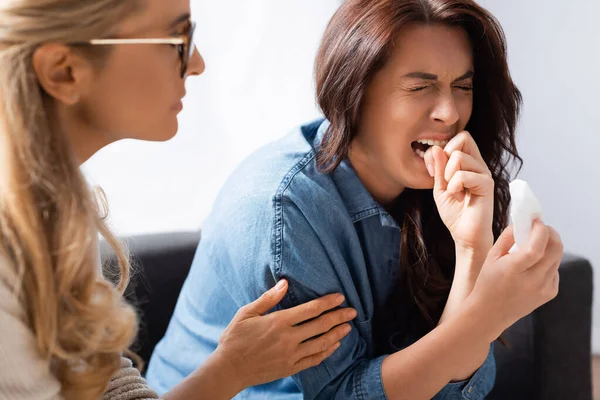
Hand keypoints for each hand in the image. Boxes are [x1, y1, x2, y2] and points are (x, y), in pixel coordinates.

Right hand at [215, 280, 355, 389]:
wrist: (229, 369)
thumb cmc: (235, 338)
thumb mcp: (247, 313)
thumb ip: (268, 298)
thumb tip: (285, 283)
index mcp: (279, 322)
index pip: (310, 309)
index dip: (328, 302)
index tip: (340, 297)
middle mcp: (288, 338)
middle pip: (320, 325)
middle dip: (338, 316)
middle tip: (352, 311)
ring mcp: (291, 355)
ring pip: (321, 343)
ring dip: (337, 334)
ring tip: (348, 327)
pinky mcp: (290, 368)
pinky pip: (314, 359)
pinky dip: (326, 352)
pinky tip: (334, 345)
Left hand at [424, 131, 494, 253]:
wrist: (465, 235)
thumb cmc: (454, 212)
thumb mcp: (439, 187)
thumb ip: (437, 168)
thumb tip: (435, 147)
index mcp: (469, 162)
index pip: (461, 137)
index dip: (442, 148)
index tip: (435, 170)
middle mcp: (479, 164)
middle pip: (462, 139)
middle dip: (445, 158)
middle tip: (444, 180)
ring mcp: (484, 173)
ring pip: (458, 157)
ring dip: (448, 177)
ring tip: (454, 192)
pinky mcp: (487, 184)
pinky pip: (463, 175)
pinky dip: (454, 187)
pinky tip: (459, 198)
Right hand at [470, 221, 562, 338]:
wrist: (490, 313)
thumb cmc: (487, 283)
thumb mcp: (491, 258)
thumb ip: (506, 238)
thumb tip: (521, 223)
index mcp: (514, 270)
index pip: (537, 247)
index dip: (540, 230)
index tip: (536, 221)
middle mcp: (532, 280)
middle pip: (555, 250)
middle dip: (551, 233)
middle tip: (541, 228)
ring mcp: (543, 288)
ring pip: (557, 258)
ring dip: (550, 246)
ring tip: (536, 244)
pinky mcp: (550, 293)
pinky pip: (555, 270)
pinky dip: (549, 261)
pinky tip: (535, 264)